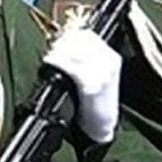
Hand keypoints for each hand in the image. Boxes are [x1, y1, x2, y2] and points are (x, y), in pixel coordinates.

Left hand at [43, 21, 124, 145]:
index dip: (69, 36)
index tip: (57, 42)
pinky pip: (72, 67)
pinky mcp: (93, 85)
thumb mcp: (94, 75)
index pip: (87, 35)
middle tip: (52, 50)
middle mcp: (109, 62)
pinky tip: (50, 62)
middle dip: (62, 43)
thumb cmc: (93, 102)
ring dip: (58, 52)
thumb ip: (83, 59)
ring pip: (75, 51)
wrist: (101, 126)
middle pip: (80, 40)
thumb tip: (60, 44)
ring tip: (50, 58)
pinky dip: (58, 62)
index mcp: (111, 57)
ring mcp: (103, 73)